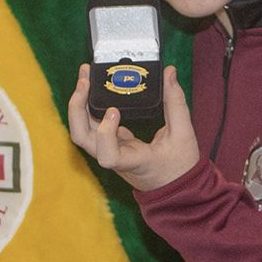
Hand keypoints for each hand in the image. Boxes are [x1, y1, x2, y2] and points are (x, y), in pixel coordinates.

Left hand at [66, 65, 200, 192]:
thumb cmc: (180, 167)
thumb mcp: (184, 135)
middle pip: (82, 139)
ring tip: (85, 76)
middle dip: (77, 108)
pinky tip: (94, 87)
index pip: (108, 157)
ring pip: (83, 131)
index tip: (114, 111)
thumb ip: (176, 103)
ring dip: (79, 104)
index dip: (105, 134)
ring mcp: (110, 151)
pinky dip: (89, 106)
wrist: (175, 189)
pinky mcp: (111, 144)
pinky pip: (92, 127)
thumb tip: (170, 72)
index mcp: (134, 162)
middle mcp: (115, 158)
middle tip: (85, 80)